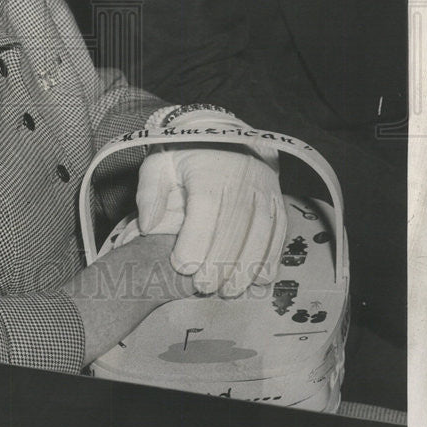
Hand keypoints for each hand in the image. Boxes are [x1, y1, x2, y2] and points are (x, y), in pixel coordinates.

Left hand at [136, 114, 285, 296]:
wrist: (223, 134)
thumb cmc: (185, 155)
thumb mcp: (159, 163)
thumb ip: (149, 193)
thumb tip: (147, 226)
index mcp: (208, 170)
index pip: (205, 208)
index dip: (195, 241)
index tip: (181, 266)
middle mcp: (242, 179)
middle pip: (235, 226)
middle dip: (219, 263)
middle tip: (203, 287)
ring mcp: (264, 191)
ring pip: (261, 233)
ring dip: (247, 267)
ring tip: (228, 291)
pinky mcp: (277, 201)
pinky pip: (279, 233)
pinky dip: (270, 259)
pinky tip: (258, 280)